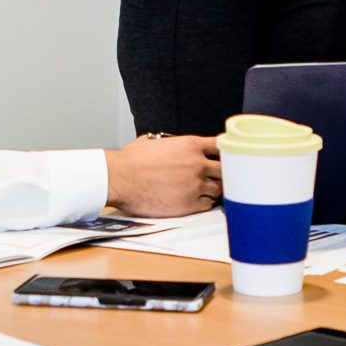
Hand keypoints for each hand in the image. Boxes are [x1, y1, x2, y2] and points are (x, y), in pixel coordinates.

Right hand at [103, 134, 220, 216]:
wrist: (120, 179)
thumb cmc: (130, 162)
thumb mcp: (152, 141)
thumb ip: (167, 142)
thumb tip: (163, 142)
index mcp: (190, 145)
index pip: (220, 145)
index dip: (222, 152)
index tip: (221, 157)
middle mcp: (197, 164)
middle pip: (225, 169)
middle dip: (221, 173)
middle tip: (215, 178)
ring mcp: (195, 185)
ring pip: (218, 189)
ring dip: (212, 190)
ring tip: (202, 190)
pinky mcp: (190, 204)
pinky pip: (208, 205)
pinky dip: (204, 203)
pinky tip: (195, 200)